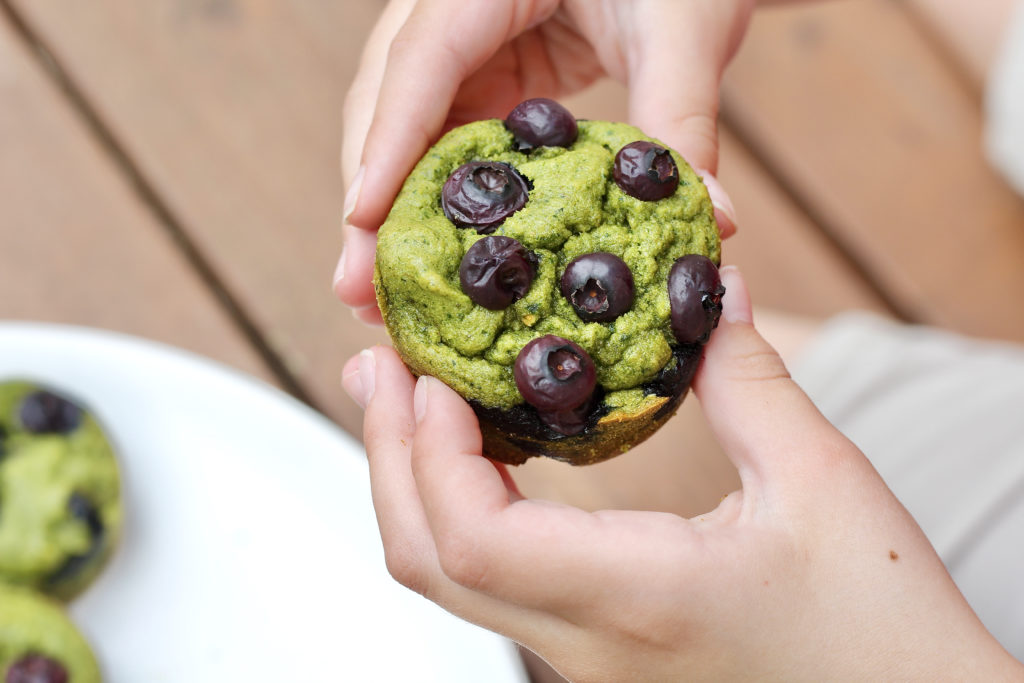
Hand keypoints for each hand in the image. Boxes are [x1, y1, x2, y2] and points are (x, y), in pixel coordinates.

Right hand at [335, 0, 750, 323]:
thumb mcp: (683, 30)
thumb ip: (682, 123)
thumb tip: (713, 222)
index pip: (422, 60)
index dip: (388, 143)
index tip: (362, 222)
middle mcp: (452, 4)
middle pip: (386, 100)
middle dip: (372, 195)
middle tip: (360, 288)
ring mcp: (460, 39)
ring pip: (405, 126)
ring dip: (394, 208)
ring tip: (384, 292)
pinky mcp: (482, 70)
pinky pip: (443, 136)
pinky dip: (437, 198)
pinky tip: (441, 254)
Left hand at [341, 267, 1019, 680]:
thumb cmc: (887, 632)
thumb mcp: (824, 486)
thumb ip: (750, 381)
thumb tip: (707, 292)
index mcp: (637, 599)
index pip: (474, 539)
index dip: (427, 450)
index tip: (427, 371)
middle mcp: (589, 646)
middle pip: (431, 563)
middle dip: (387, 457)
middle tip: (376, 366)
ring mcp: (585, 661)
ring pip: (452, 582)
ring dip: (414, 484)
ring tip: (408, 397)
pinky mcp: (598, 654)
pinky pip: (494, 586)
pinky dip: (461, 512)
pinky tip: (477, 455)